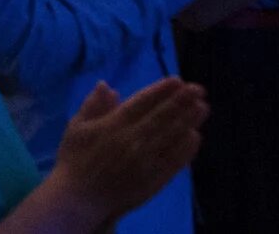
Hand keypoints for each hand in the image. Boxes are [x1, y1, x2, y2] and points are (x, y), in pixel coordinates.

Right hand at [47, 79, 208, 221]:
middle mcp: (133, 141)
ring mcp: (146, 161)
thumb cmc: (75, 159)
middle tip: (198, 89)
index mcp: (113, 125)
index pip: (142, 103)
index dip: (161, 91)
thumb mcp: (76, 127)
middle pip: (162, 117)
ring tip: (203, 107)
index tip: (177, 80)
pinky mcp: (153, 180)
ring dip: (188, 121)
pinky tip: (195, 136)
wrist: (79, 197)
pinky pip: (174, 161)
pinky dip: (186, 149)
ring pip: (171, 137)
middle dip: (181, 101)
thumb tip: (107, 85)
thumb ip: (93, 105)